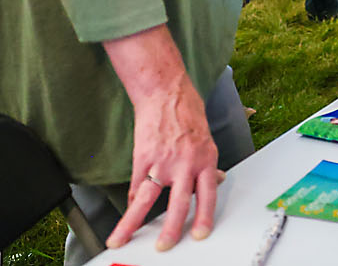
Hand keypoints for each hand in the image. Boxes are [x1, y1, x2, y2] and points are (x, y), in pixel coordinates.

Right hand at [108, 80, 220, 251]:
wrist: (166, 92)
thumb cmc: (187, 112)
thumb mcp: (207, 139)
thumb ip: (207, 164)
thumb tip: (215, 182)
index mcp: (206, 159)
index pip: (208, 195)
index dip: (204, 217)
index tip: (200, 234)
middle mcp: (186, 163)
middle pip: (179, 203)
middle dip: (172, 229)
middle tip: (164, 246)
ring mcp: (163, 162)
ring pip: (147, 200)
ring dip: (133, 223)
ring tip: (123, 240)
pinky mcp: (143, 157)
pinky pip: (135, 185)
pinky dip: (131, 202)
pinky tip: (127, 212)